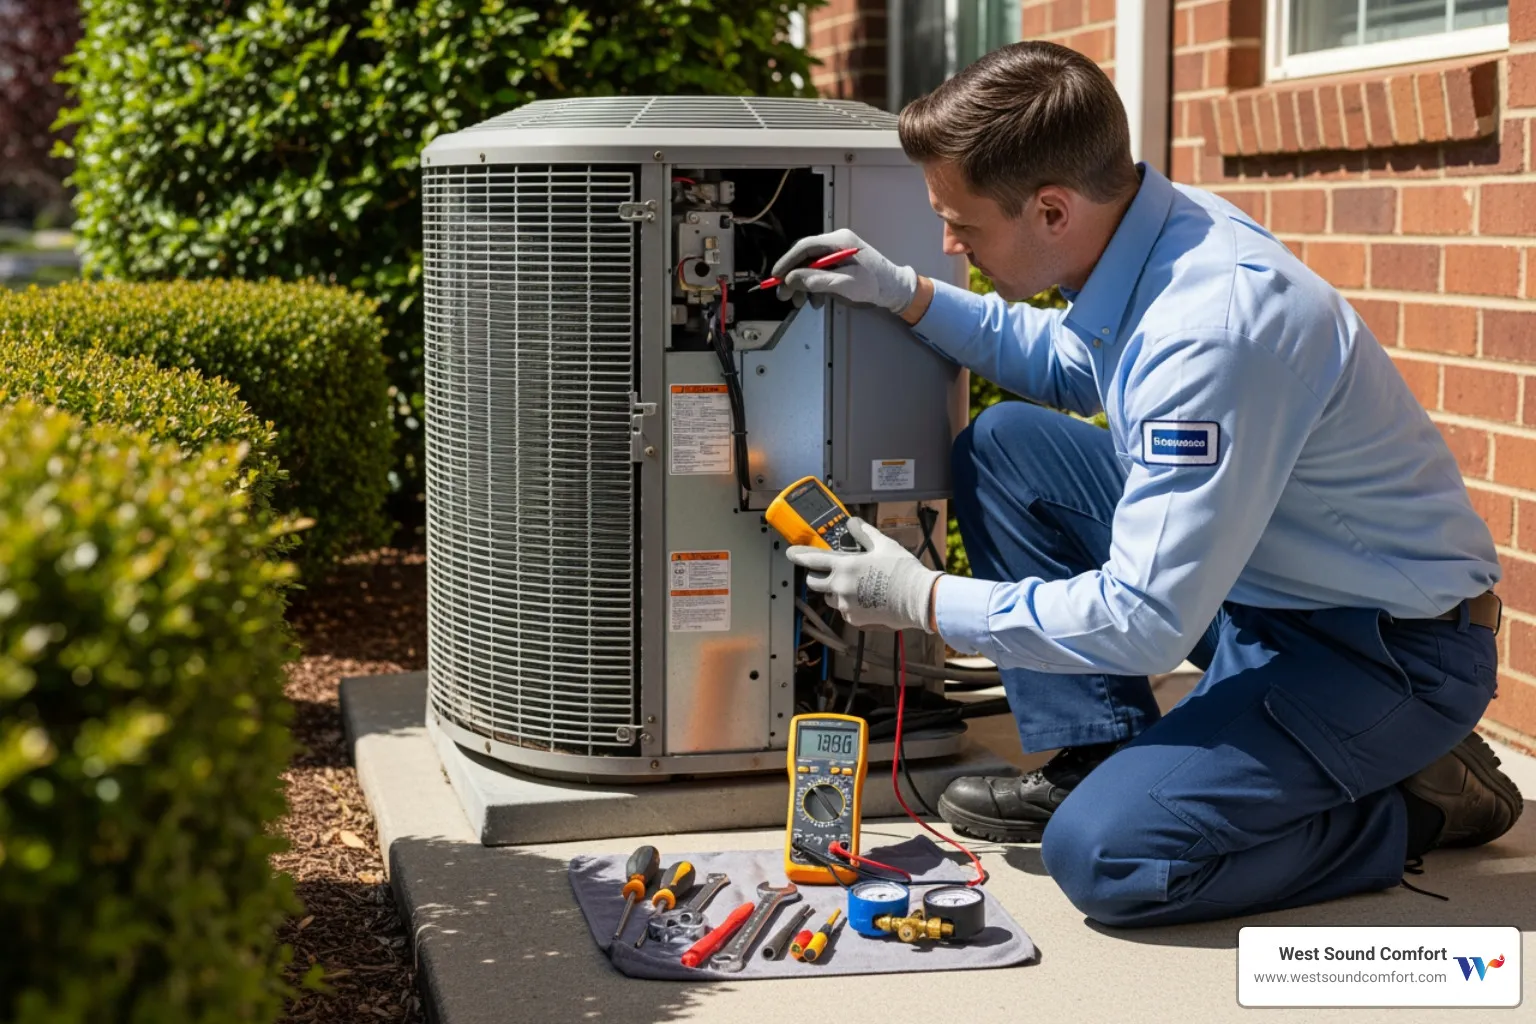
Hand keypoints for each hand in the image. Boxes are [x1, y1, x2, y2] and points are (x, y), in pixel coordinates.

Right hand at [772, 229, 918, 313]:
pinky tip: (817, 301)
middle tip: (783, 296)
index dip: (787, 262)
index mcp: (839, 241)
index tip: (775, 277)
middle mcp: (836, 243)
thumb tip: (790, 279)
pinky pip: (821, 274)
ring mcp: (838, 253)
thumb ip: (816, 280)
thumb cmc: (874, 286)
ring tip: (800, 304)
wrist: (895, 290)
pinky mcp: (840, 264)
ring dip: (803, 286)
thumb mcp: (843, 285)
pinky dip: (815, 288)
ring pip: (811, 268)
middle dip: (793, 278)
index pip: (805, 247)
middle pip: (806, 257)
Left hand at [786, 518, 942, 631]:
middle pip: (814, 583)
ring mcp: (846, 605)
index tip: (791, 553)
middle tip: (829, 572)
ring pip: (830, 597)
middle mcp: (840, 587)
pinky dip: (850, 604)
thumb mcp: (883, 545)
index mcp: (844, 566)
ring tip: (855, 585)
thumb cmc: (901, 570)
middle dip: (817, 576)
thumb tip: (853, 523)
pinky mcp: (854, 619)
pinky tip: (866, 598)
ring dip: (835, 591)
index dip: (799, 556)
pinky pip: (845, 610)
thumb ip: (863, 533)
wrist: (917, 598)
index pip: (813, 560)